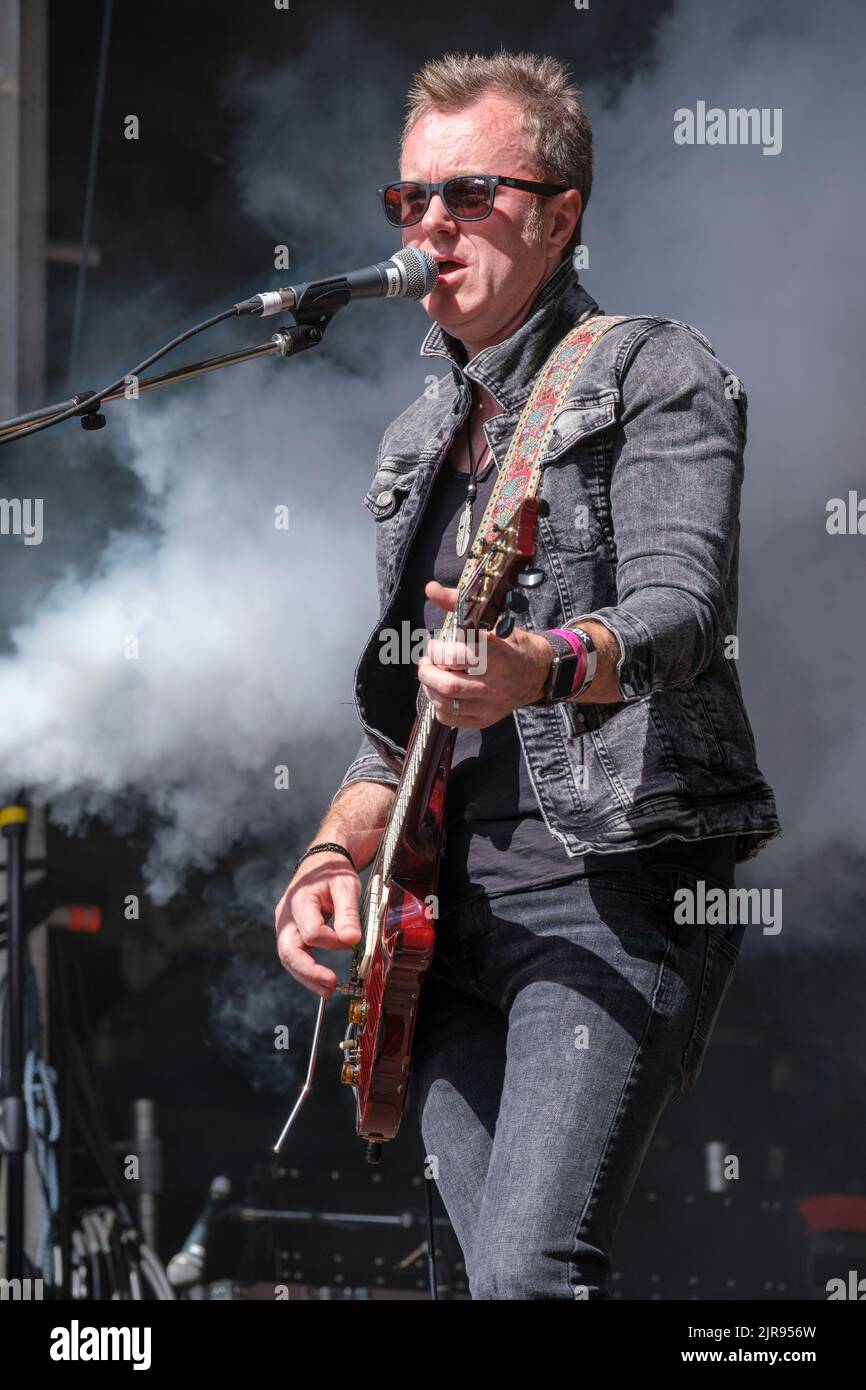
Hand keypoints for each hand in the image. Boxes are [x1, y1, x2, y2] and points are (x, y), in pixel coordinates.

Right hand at [275, 852, 361, 997]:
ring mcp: (285, 924)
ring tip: (328, 990)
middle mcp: (286, 915)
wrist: (321, 861)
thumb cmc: (333, 872)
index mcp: (300, 900)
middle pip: (289, 951)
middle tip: (330, 986)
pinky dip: (306, 970)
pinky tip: (321, 981)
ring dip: (306, 977)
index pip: (312, 932)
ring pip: (288, 957)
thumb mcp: (346, 886)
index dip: (332, 942)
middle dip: (308, 973)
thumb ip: (348, 913)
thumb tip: (352, 940)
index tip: (352, 940)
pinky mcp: (289, 931)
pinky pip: (293, 954)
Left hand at [417, 581, 553, 726]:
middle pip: (447, 685)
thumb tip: (431, 589)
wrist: (538, 673)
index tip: (435, 644)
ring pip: (445, 703)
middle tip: (427, 662)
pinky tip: (442, 692)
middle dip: (427, 672)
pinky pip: (450, 718)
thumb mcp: (491, 620)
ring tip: (433, 675)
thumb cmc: (511, 644)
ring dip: (430, 688)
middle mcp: (495, 684)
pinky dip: (438, 705)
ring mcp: (490, 706)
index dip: (437, 650)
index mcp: (497, 656)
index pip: (457, 657)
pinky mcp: (485, 719)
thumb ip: (458, 604)